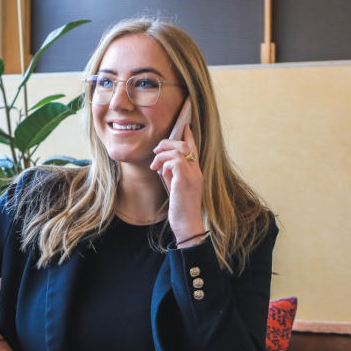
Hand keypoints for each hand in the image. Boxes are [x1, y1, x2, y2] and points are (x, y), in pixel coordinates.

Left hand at [150, 122, 204, 245]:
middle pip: (184, 145)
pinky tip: (160, 172)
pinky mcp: (185, 180)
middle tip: (156, 151)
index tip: (184, 126)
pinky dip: (164, 164)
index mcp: (196, 172)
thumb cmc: (180, 208)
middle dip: (167, 143)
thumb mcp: (176, 187)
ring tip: (154, 165)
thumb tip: (163, 165)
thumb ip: (172, 174)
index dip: (188, 136)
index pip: (194, 148)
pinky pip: (174, 161)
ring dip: (162, 154)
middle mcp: (196, 171)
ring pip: (178, 150)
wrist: (187, 224)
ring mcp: (192, 175)